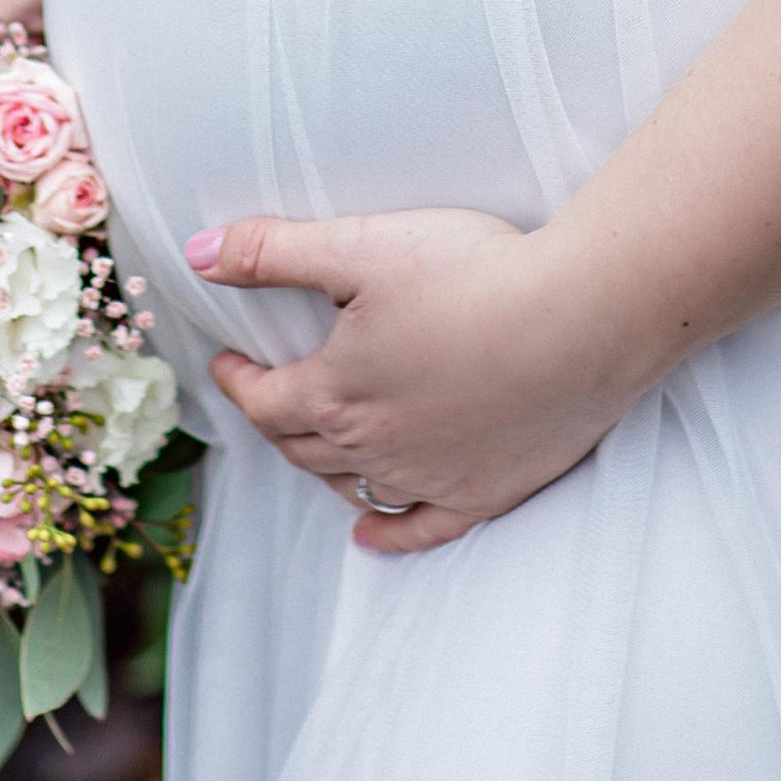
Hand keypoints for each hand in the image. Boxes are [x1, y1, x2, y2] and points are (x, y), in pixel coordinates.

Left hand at [191, 206, 633, 557]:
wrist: (582, 318)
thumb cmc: (473, 274)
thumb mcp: (361, 246)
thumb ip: (275, 251)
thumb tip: (198, 253)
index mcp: (337, 393)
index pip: (264, 403)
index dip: (239, 383)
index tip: (229, 362)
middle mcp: (375, 448)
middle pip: (303, 448)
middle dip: (276, 421)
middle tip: (267, 396)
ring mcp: (432, 477)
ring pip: (355, 487)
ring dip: (323, 469)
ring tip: (312, 448)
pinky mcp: (486, 491)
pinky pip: (422, 527)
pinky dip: (389, 532)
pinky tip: (369, 533)